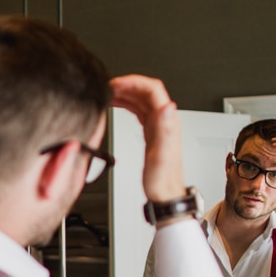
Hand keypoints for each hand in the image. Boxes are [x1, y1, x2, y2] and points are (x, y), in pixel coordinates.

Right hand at [110, 75, 185, 202]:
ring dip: (125, 92)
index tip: (116, 84)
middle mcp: (164, 120)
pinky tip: (117, 105)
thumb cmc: (162, 180)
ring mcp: (158, 125)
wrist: (165, 194)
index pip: (152, 89)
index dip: (133, 82)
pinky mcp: (152, 132)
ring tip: (108, 93)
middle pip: (146, 91)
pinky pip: (139, 111)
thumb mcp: (162, 156)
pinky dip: (127, 104)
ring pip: (141, 99)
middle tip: (107, 87)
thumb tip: (168, 106)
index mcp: (166, 121)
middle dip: (127, 85)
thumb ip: (166, 131)